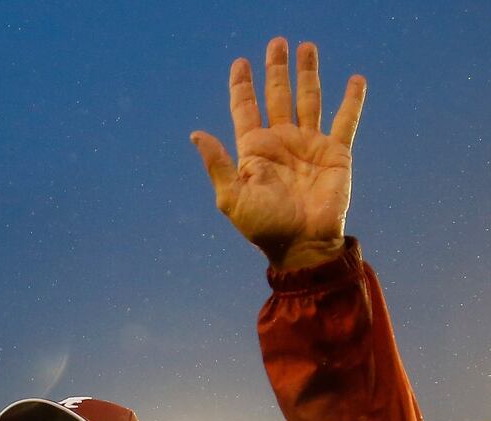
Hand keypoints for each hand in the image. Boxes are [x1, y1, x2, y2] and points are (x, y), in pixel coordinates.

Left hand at [191, 38, 366, 268]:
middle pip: (277, 96)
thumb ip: (218, 164)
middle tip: (276, 43)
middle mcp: (281, 143)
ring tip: (306, 47)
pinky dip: (352, 101)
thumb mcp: (233, 198)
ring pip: (308, 99)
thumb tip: (196, 134)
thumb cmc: (265, 226)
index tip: (240, 63)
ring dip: (308, 73)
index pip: (246, 109)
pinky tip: (356, 79)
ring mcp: (309, 145)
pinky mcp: (336, 153)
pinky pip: (346, 121)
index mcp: (255, 151)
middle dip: (276, 69)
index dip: (242, 86)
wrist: (303, 245)